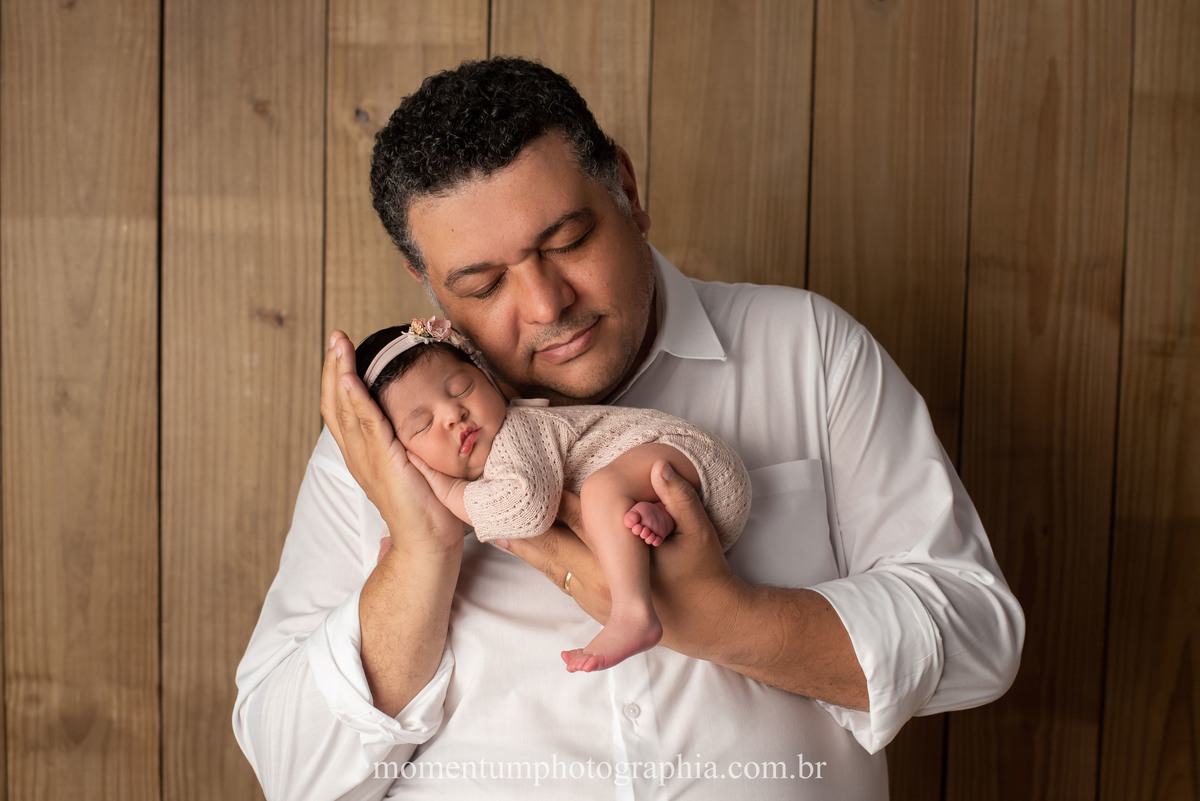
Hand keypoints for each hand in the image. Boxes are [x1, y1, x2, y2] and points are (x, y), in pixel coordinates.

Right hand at [320, 331, 462, 552]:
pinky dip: (355, 398)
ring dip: (341, 372)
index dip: (340, 378)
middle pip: (335, 403)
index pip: (343, 409)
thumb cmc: (427, 507)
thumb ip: (408, 444)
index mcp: (363, 454)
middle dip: (335, 367)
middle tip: (336, 337)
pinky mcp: (383, 462)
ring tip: (338, 345)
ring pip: (345, 408)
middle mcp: (358, 454)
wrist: (428, 542)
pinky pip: (366, 424)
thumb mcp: (414, 465)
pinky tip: (351, 377)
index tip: (342, 351)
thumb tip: (417, 422)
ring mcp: (367, 458)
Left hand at [498, 460, 746, 657]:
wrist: (709, 625)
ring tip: (490, 525)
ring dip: (521, 546)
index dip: (547, 501)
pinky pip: (557, 576)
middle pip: (548, 548)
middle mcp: (599, 581)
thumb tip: (661, 466)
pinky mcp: (594, 603)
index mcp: (621, 562)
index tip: (518, 483)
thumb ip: (680, 499)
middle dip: (516, 530)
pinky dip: (538, 558)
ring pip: (547, 565)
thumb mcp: (700, 534)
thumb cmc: (705, 575)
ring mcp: (593, 596)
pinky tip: (521, 547)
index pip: (577, 521)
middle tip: (480, 510)